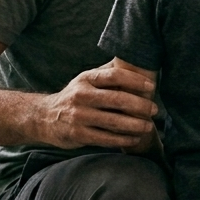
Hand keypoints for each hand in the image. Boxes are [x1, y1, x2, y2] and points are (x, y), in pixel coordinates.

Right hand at [34, 64, 157, 149]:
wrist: (44, 117)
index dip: (135, 81)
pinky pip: (106, 138)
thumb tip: (135, 60)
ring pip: (114, 121)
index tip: (151, 87)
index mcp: (86, 79)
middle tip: (155, 110)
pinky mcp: (78, 134)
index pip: (114, 75)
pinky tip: (135, 139)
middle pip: (117, 100)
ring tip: (149, 126)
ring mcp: (79, 116)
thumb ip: (107, 73)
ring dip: (135, 125)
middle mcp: (81, 95)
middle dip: (140, 105)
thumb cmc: (74, 96)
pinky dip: (123, 139)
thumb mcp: (85, 80)